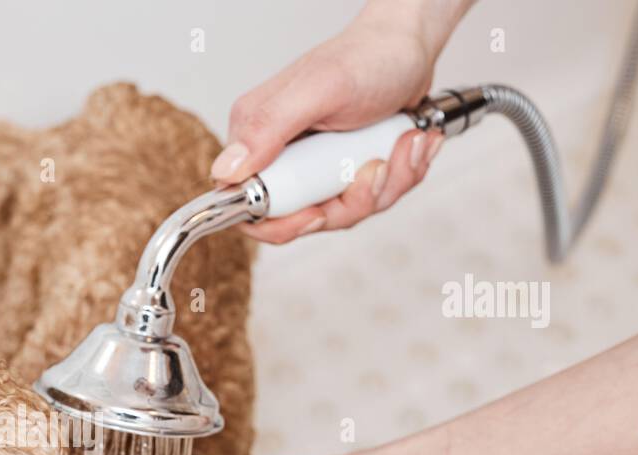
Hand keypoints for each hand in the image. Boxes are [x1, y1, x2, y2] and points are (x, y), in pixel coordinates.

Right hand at [212, 0, 472, 242]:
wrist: (411, 47)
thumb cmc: (366, 57)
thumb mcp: (318, 89)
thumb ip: (268, 129)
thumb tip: (226, 170)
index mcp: (258, 138)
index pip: (247, 207)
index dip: (282, 223)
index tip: (318, 212)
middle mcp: (282, 156)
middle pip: (303, 218)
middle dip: (350, 201)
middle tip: (376, 165)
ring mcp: (316, 167)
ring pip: (343, 212)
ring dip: (385, 183)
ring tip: (403, 141)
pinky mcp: (345, 171)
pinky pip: (370, 199)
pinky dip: (400, 175)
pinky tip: (409, 141)